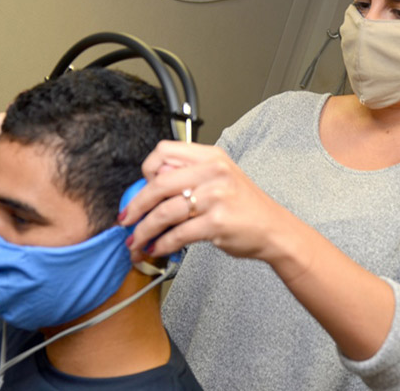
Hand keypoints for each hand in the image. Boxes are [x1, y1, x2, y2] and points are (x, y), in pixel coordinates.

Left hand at [121, 140, 295, 263]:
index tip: (142, 187)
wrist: (273, 229)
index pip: (165, 151)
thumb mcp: (221, 177)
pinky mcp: (216, 223)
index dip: (147, 170)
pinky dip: (162, 244)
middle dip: (136, 205)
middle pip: (158, 183)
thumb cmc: (244, 206)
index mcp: (211, 156)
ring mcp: (216, 197)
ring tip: (137, 240)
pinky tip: (157, 248)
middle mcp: (213, 172)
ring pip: (164, 212)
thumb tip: (149, 186)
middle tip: (126, 219)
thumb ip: (189, 175)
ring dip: (144, 229)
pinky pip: (178, 234)